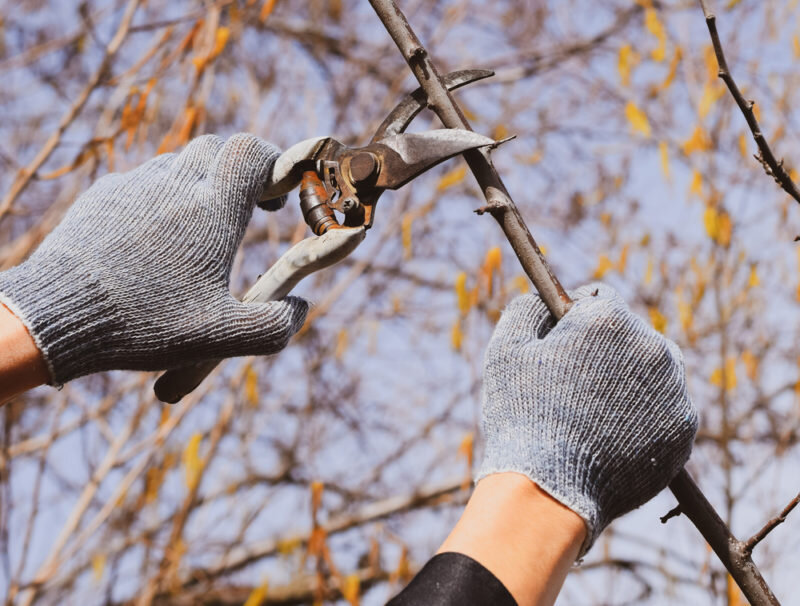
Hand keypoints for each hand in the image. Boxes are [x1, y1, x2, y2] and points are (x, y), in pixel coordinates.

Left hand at [0, 134, 307, 385]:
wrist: (56, 316)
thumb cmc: (145, 324)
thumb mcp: (223, 338)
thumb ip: (276, 326)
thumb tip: (300, 305)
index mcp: (211, 210)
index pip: (250, 152)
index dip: (273, 161)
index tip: (278, 195)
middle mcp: (174, 185)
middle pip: (215, 147)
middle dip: (238, 171)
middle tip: (247, 208)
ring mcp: (134, 186)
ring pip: (178, 163)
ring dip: (199, 184)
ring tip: (200, 230)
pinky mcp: (103, 196)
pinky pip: (143, 181)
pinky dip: (161, 198)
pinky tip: (153, 241)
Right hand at [476, 283, 697, 555]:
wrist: (549, 490)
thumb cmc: (522, 415)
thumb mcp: (505, 350)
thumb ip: (526, 308)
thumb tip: (543, 298)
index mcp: (610, 319)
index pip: (598, 297)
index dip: (573, 317)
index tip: (561, 342)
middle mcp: (652, 347)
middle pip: (630, 333)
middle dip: (605, 349)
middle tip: (574, 383)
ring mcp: (674, 391)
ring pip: (653, 370)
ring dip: (629, 380)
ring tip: (594, 412)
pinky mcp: (684, 432)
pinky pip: (665, 410)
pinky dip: (644, 417)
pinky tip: (612, 435)